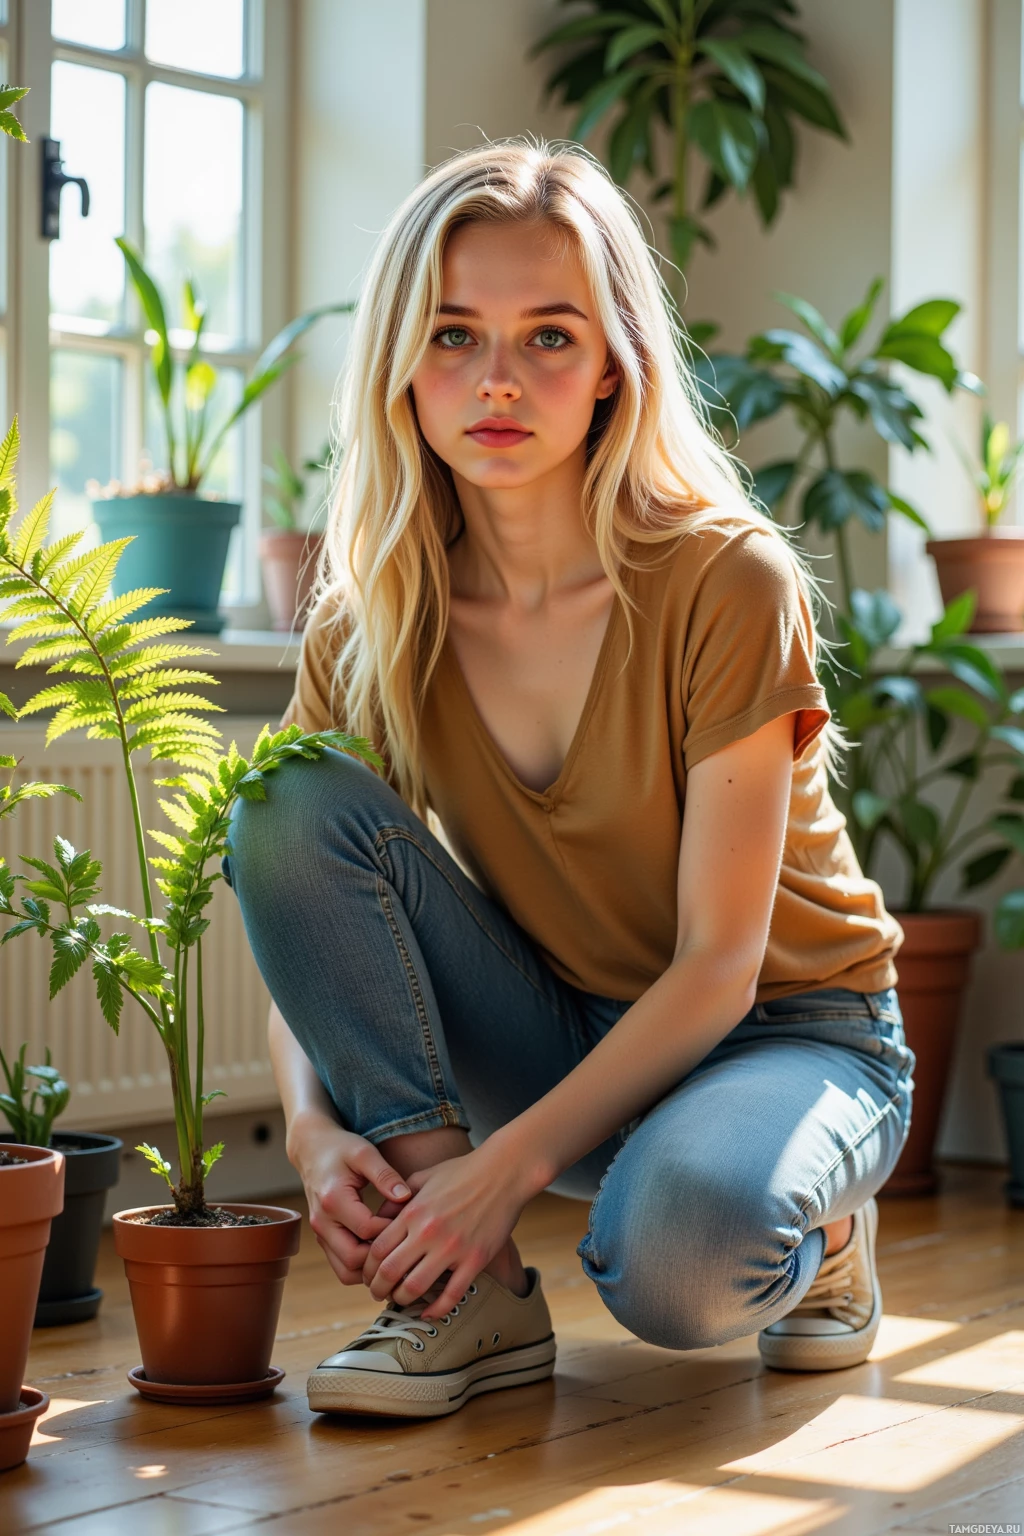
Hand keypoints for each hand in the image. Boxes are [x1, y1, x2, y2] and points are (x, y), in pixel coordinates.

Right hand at [287, 1110, 411, 1285]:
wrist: (312, 1150)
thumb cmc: (341, 1149)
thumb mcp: (365, 1153)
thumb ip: (385, 1175)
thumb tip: (406, 1197)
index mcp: (333, 1200)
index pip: (367, 1230)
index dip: (391, 1229)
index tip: (410, 1219)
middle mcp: (322, 1223)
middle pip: (354, 1260)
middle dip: (382, 1257)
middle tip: (405, 1243)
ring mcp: (321, 1234)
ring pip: (346, 1272)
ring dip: (371, 1268)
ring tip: (395, 1252)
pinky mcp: (324, 1239)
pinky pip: (342, 1267)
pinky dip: (362, 1267)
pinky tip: (381, 1251)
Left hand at [362, 1141, 531, 1319]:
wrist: (503, 1172)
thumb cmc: (461, 1172)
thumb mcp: (421, 1177)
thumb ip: (396, 1200)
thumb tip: (375, 1222)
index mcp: (413, 1211)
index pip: (377, 1250)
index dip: (367, 1269)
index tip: (369, 1275)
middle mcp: (428, 1231)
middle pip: (390, 1272)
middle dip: (378, 1289)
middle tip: (378, 1294)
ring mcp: (453, 1248)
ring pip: (415, 1288)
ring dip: (401, 1300)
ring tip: (400, 1300)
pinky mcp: (475, 1260)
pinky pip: (451, 1295)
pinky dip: (436, 1310)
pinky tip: (428, 1313)